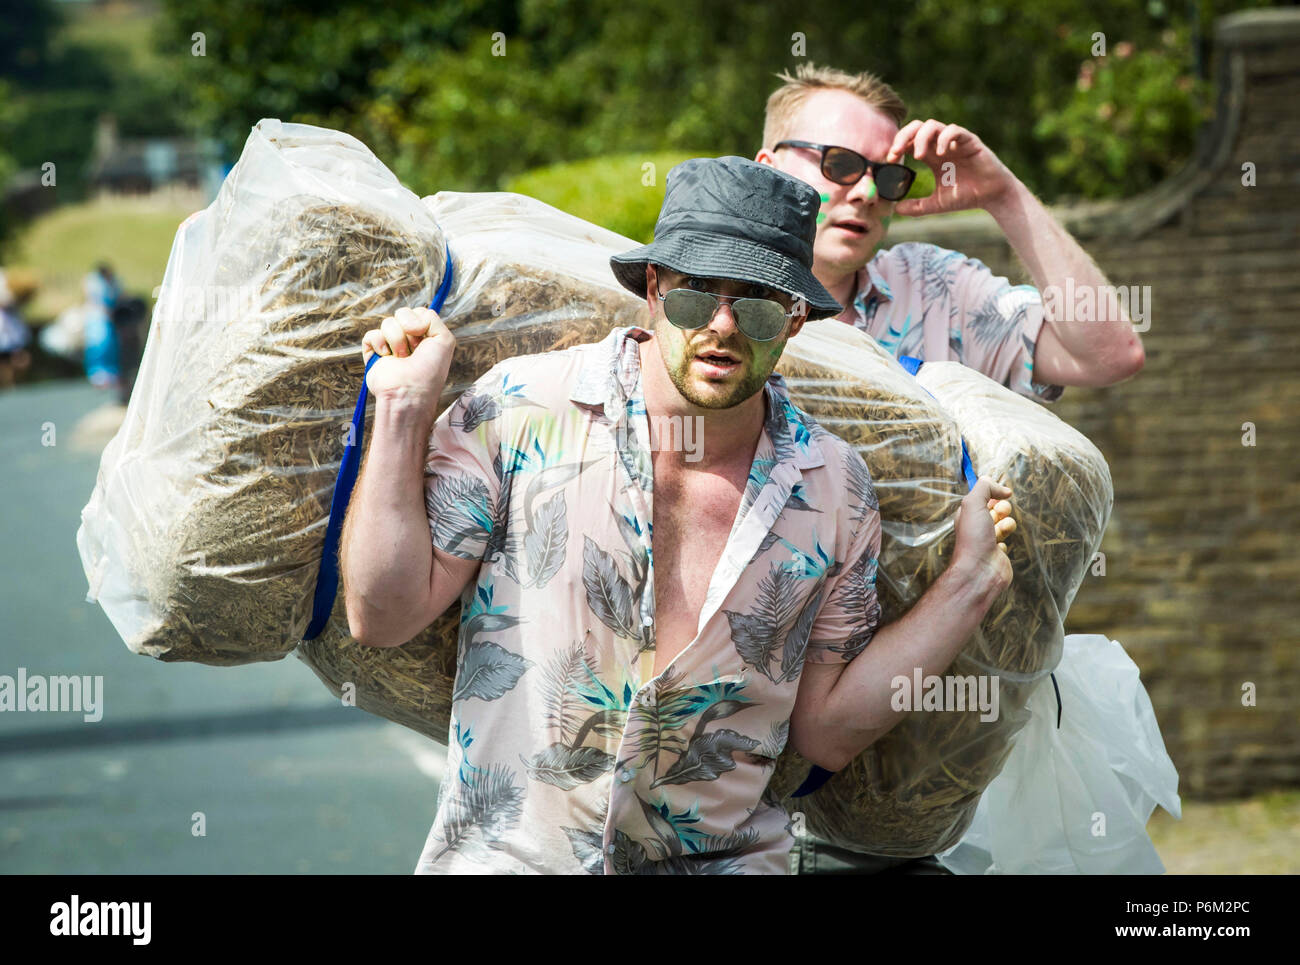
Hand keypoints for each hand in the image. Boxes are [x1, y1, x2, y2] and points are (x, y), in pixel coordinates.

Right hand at [361, 306, 455, 412]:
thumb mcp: (444, 340)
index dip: (420, 323)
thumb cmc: (429, 370)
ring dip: (396, 340)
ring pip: (387, 322)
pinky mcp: (373, 351)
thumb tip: (406, 321)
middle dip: (409, 330)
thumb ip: (431, 318)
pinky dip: (379, 344)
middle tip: (413, 350)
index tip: (425, 340)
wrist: (409, 391)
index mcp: (424, 335)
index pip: (418, 312)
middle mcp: (407, 339)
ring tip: (401, 358)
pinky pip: (371, 334)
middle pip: (402, 313)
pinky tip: (386, 356)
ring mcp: (389, 344)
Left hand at [886, 120, 1018, 217]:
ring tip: (919, 156)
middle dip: (903, 136)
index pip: (909, 142)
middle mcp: (940, 145)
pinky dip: (944, 138)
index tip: (890, 159)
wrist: (992, 196)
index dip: (897, 146)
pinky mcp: (969, 141)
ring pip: (933, 125)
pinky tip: (940, 152)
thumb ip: (916, 207)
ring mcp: (954, 141)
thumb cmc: (966, 196)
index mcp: (931, 156)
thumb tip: (895, 209)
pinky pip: (954, 130)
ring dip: (921, 138)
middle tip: (896, 152)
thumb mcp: (936, 204)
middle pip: (917, 127)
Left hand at [949, 476, 1015, 597]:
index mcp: (967, 514)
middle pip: (994, 509)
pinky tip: (999, 546)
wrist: (980, 570)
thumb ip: (984, 488)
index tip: (1002, 492)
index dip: (992, 493)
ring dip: (1006, 523)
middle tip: (1001, 512)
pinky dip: (1006, 540)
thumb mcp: (973, 503)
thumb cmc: (973, 538)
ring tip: (1002, 529)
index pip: (981, 497)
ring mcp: (986, 540)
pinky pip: (1005, 541)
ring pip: (1003, 523)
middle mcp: (975, 526)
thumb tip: (999, 485)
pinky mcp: (997, 553)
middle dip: (1002, 507)